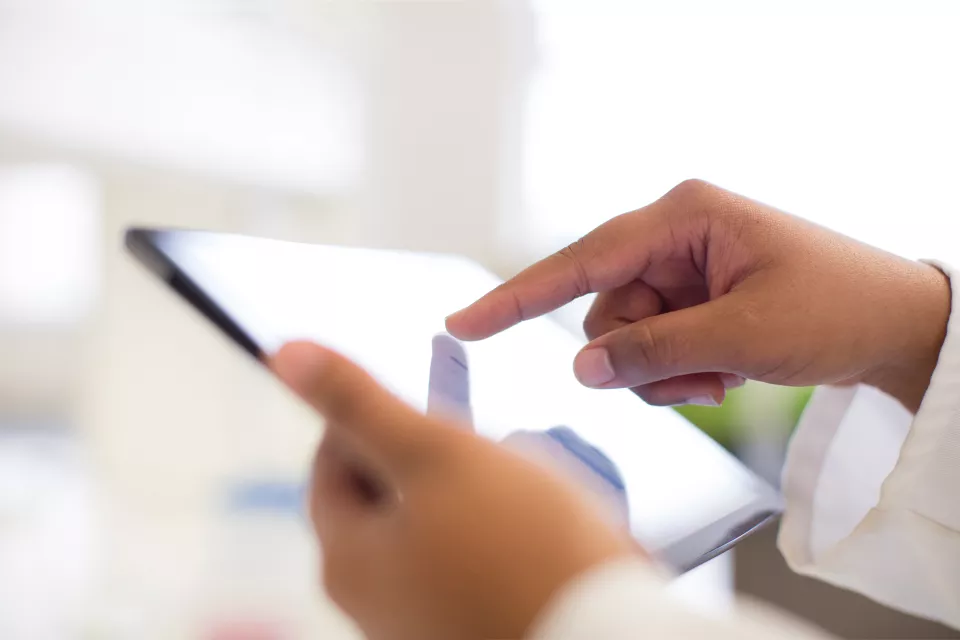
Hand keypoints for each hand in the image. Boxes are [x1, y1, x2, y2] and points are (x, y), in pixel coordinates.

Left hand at [272, 342, 635, 639]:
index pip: (332, 457)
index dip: (376, 415)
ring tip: (524, 486)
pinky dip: (495, 531)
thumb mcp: (432, 453)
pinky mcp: (464, 627)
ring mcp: (417, 622)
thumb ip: (357, 403)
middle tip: (481, 442)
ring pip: (433, 524)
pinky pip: (468, 559)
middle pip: (387, 493)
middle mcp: (370, 600)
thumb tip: (285, 354)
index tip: (426, 400)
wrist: (605, 637)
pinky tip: (540, 526)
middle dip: (435, 455)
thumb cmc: (524, 549)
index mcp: (345, 557)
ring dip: (472, 490)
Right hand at [447, 180, 949, 411]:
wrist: (897, 326)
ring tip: (717, 379)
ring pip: (624, 338)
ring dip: (661, 372)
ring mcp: (681, 270)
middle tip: (693, 380)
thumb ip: (655, 350)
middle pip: (603, 310)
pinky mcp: (691, 300)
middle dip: (637, 357)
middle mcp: (673, 236)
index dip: (517, 296)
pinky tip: (721, 375)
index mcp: (682, 217)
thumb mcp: (744, 334)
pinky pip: (650, 347)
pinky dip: (676, 374)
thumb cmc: (838, 308)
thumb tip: (584, 366)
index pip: (582, 261)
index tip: (463, 323)